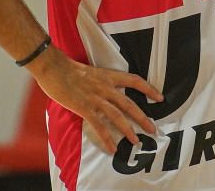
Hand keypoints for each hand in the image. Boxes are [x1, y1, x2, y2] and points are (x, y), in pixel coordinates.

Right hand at [27, 45, 162, 153]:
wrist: (53, 67)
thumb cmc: (68, 69)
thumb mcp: (91, 72)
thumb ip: (101, 82)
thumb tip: (107, 92)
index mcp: (108, 76)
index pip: (134, 81)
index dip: (149, 89)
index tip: (160, 98)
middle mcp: (105, 87)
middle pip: (129, 103)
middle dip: (143, 117)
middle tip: (153, 129)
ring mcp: (95, 97)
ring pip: (117, 115)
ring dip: (127, 130)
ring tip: (136, 141)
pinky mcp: (84, 107)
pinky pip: (98, 125)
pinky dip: (106, 137)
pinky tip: (112, 147)